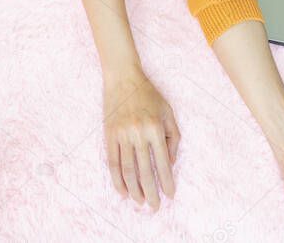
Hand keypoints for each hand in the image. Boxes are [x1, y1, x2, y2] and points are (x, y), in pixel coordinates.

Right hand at [102, 69, 179, 210]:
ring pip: (127, 170)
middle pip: (144, 171)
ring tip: (140, 202)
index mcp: (155, 128)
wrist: (123, 77)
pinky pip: (112, 162)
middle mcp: (138, 133)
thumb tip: (169, 162)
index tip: (170, 194)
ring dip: (134, 189)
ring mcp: (122, 135)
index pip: (162, 162)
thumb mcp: (168, 112)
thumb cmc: (149, 94)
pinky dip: (117, 179)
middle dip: (151, 192)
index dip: (167, 181)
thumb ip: (173, 137)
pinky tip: (122, 191)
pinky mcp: (109, 135)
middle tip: (155, 206)